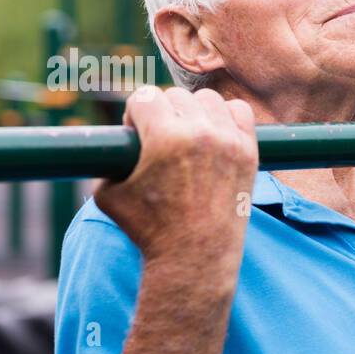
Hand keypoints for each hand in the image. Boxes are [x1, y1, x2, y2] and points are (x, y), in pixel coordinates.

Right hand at [94, 85, 257, 269]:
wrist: (196, 257)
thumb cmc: (148, 229)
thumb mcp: (107, 193)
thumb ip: (106, 160)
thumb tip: (108, 143)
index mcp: (164, 138)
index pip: (144, 96)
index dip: (135, 115)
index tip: (137, 136)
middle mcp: (200, 133)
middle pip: (174, 96)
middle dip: (162, 115)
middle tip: (160, 143)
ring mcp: (229, 141)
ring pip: (207, 100)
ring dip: (194, 112)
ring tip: (187, 137)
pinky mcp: (248, 152)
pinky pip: (239, 112)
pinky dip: (226, 117)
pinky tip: (214, 136)